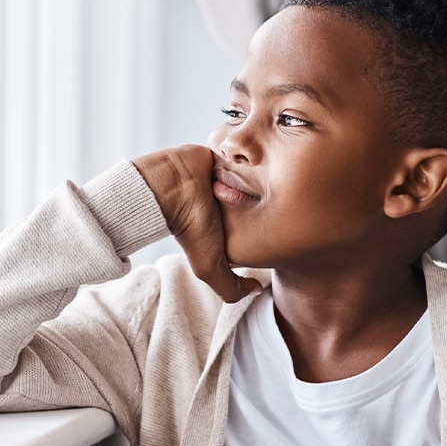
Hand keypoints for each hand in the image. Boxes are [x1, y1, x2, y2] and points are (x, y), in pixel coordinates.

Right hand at [132, 145, 261, 302]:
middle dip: (270, 200)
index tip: (278, 224)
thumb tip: (258, 290)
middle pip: (263, 204)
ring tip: (270, 174)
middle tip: (276, 197)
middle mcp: (230, 204)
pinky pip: (248, 155)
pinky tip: (261, 159)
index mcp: (230, 226)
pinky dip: (252, 157)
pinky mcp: (226, 158)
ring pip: (259, 179)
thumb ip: (230, 287)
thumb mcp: (207, 266)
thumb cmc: (188, 224)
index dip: (271, 227)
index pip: (260, 229)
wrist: (168, 186)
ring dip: (263, 176)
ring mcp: (229, 180)